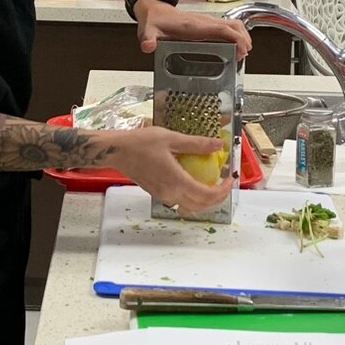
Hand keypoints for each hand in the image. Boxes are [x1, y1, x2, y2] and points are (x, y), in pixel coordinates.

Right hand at [106, 126, 234, 213]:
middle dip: (217, 198)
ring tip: (211, 184)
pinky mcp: (157, 193)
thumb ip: (196, 144)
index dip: (222, 191)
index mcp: (176, 181)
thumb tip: (217, 144)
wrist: (116, 152)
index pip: (206, 195)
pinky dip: (192, 196)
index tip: (228, 180)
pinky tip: (193, 181)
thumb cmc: (140, 143)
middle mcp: (170, 193)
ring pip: (190, 206)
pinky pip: (179, 201)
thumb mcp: (171, 138)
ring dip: (204, 200)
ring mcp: (163, 195)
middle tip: (224, 184)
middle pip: (200, 206)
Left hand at [134, 0, 251, 60]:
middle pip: (233, 25)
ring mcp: (207, 22)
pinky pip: (228, 27)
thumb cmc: (155, 21)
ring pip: (233, 24)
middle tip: (244, 55)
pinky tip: (235, 46)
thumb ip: (148, 40)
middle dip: (244, 39)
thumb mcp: (149, 32)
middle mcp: (204, 22)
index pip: (221, 29)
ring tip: (244, 52)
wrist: (154, 10)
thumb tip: (148, 46)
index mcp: (194, 25)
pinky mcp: (208, 24)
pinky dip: (236, 35)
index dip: (235, 39)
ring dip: (242, 37)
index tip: (242, 51)